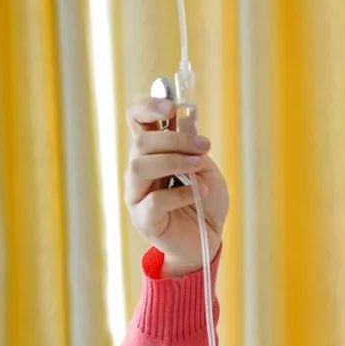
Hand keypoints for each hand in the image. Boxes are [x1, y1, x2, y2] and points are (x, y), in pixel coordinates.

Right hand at [124, 97, 229, 276]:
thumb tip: (186, 122)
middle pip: (142, 142)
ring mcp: (137, 194)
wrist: (207, 239)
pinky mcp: (144, 218)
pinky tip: (200, 192)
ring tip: (199, 166)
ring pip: (140, 166)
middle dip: (175, 139)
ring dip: (174, 161)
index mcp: (152, 151)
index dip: (148, 106)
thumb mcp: (207, 168)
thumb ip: (195, 148)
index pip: (136, 118)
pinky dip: (181, 193)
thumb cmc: (205, 200)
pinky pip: (154, 200)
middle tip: (205, 146)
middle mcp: (139, 169)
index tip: (172, 107)